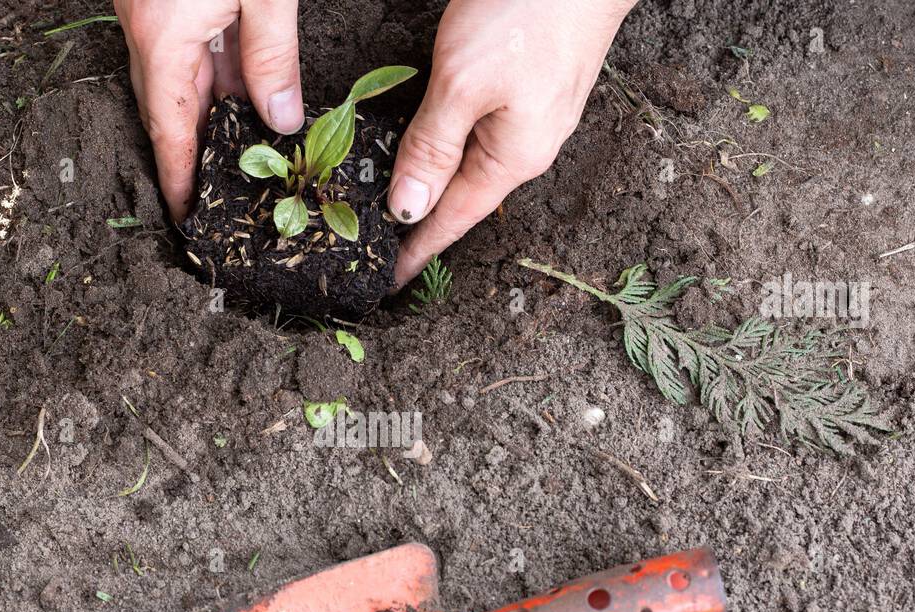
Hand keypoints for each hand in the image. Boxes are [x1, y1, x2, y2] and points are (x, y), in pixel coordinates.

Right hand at [113, 0, 304, 221]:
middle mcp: (144, 26)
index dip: (177, 177)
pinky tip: (244, 87)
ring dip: (210, 107)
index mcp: (161, 36)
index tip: (185, 213)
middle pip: (167, 106)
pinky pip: (183, 44)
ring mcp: (148, 8)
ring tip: (242, 143)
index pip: (168, 128)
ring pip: (178, 74)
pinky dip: (212, 70)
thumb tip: (282, 117)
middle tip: (218, 185)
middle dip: (193, 148)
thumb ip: (272, 54)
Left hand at [389, 0, 635, 283]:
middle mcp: (528, 146)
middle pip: (464, 197)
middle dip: (423, 223)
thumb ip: (432, 146)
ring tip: (400, 206)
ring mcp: (535, 116)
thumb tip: (408, 208)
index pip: (453, 220)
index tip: (388, 282)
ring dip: (436, 184)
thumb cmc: (530, 12)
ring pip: (472, 163)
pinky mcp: (533, 85)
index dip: (416, 250)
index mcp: (513, 158)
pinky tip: (432, 148)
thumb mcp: (463, 83)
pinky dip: (450, 148)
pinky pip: (482, 133)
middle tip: (379, 247)